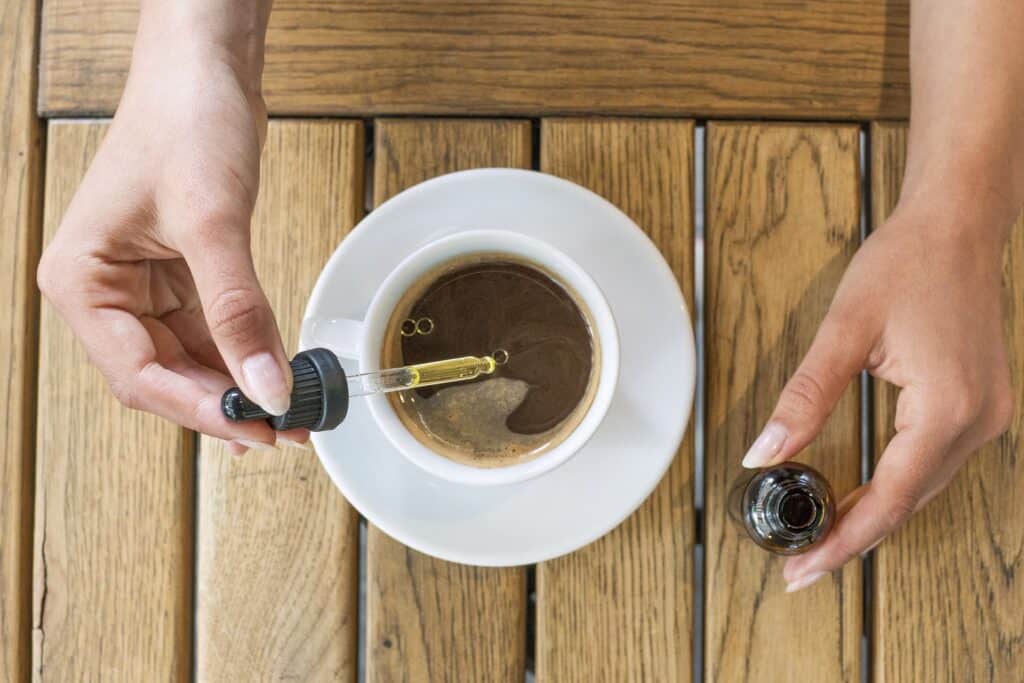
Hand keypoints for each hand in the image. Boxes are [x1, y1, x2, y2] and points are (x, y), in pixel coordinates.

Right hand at [37, 16, 301, 453]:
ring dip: (239, 386)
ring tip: (292, 413)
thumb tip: (268, 388)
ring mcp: (141, 287)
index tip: (256, 429)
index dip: (200, 409)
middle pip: (164, 377)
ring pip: (191, 360)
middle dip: (225, 405)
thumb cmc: (185, 125)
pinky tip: (275, 375)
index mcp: (82, 282)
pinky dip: (244, 354)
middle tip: (285, 430)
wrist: (204, 71)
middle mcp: (104, 292)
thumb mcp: (212, 225)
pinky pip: (211, 332)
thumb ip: (239, 312)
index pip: (139, 374)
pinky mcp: (180, 276)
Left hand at [740, 200, 1013, 591]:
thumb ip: (803, 398)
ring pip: (921, 489)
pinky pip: (931, 463)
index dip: (840, 542)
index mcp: (947, 410)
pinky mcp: (979, 405)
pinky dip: (894, 485)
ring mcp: (985, 416)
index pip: (886, 500)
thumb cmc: (906, 265)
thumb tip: (763, 452)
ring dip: (871, 514)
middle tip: (799, 565)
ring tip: (820, 538)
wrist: (956, 226)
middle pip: (906, 504)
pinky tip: (860, 495)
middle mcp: (977, 423)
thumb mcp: (844, 331)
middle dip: (851, 538)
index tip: (800, 570)